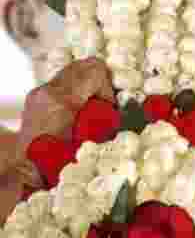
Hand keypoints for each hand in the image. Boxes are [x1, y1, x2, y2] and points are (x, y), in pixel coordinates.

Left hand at [10, 58, 113, 185]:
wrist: (29, 172)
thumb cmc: (60, 163)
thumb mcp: (92, 142)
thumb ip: (106, 119)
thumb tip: (122, 110)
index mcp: (62, 100)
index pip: (95, 71)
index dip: (108, 88)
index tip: (108, 107)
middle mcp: (47, 91)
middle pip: (84, 66)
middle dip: (99, 83)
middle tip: (102, 105)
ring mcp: (39, 93)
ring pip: (73, 72)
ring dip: (87, 87)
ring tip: (89, 109)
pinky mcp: (36, 98)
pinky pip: (63, 83)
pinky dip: (75, 92)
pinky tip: (76, 112)